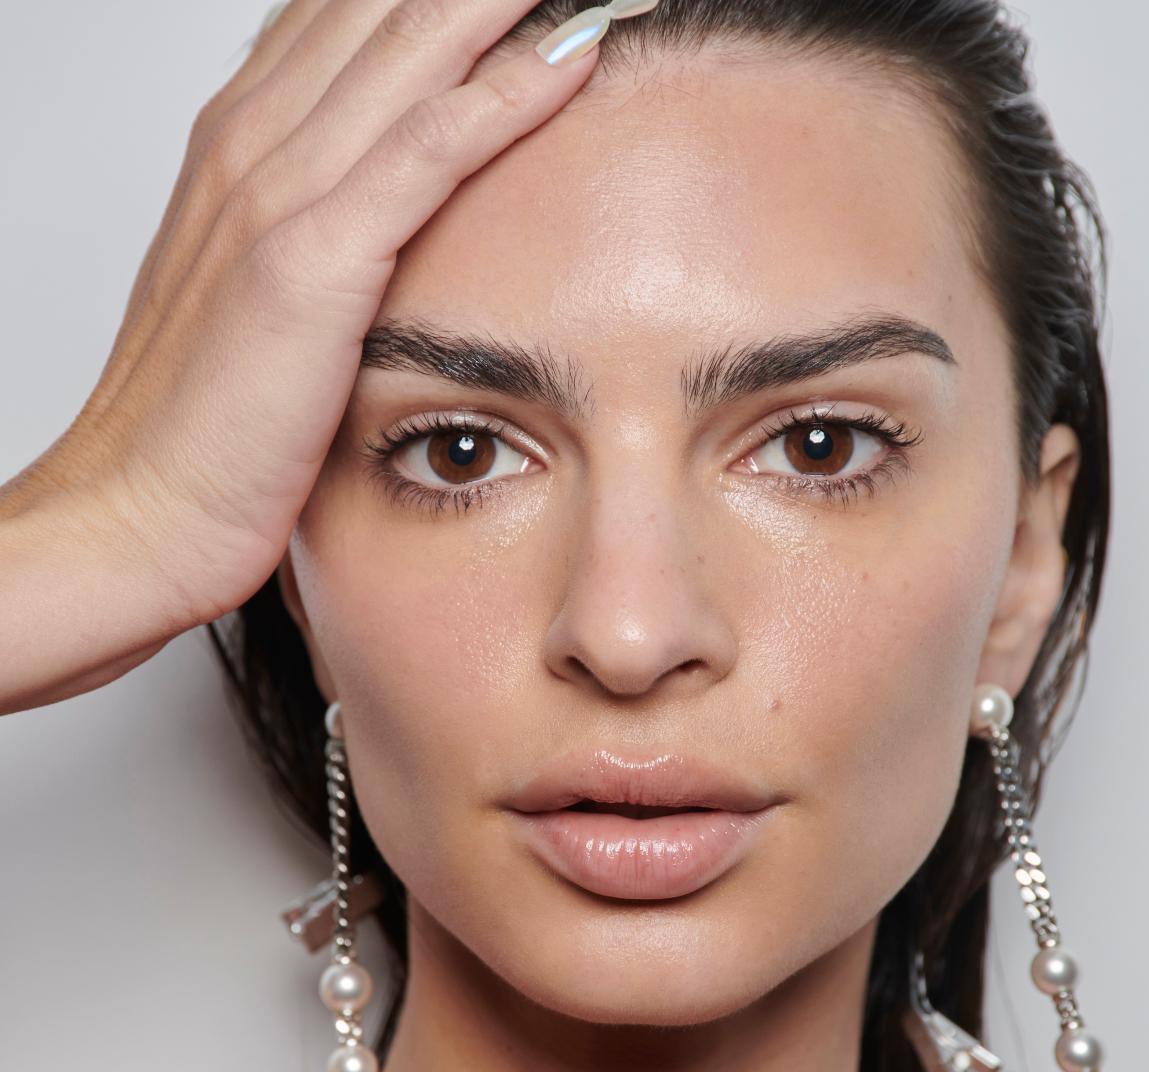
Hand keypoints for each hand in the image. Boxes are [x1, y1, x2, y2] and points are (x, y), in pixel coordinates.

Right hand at [0, 0, 597, 711]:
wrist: (140, 510)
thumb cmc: (207, 421)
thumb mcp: (265, 299)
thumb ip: (317, 232)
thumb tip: (389, 214)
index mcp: (244, 145)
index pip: (351, 16)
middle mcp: (255, 143)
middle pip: (385, 7)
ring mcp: (277, 194)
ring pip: (411, 50)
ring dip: (507, 3)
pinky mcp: (311, 263)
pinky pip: (425, 152)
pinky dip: (500, 97)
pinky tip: (572, 57)